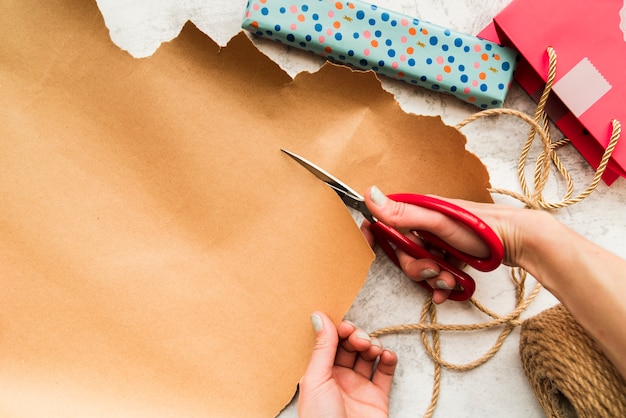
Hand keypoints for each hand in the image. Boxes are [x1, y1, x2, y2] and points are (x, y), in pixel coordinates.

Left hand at [298, 311, 396, 417]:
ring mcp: (360, 388)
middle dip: (358, 337)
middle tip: (360, 341)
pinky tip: (387, 356)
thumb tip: (318, 315)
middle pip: (351, 346)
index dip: (340, 332)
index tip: (347, 328)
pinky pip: (385, 373)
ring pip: (370, 356)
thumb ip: (322, 348)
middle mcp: (339, 378)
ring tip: (373, 349)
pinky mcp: (378, 398)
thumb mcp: (315, 380)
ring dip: (373, 345)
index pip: (332, 343)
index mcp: (320, 373)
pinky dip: (389, 360)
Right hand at [360, 185, 537, 303]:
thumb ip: (403, 213)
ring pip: (421, 265)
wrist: (517, 241)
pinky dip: (441, 284)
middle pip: (403, 251)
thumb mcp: (437, 221)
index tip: (368, 246)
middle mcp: (427, 223)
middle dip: (415, 266)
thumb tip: (370, 195)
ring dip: (432, 278)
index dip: (374, 232)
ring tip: (450, 280)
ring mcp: (440, 239)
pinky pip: (436, 272)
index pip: (385, 219)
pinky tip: (450, 290)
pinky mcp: (452, 253)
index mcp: (419, 210)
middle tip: (432, 269)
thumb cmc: (480, 228)